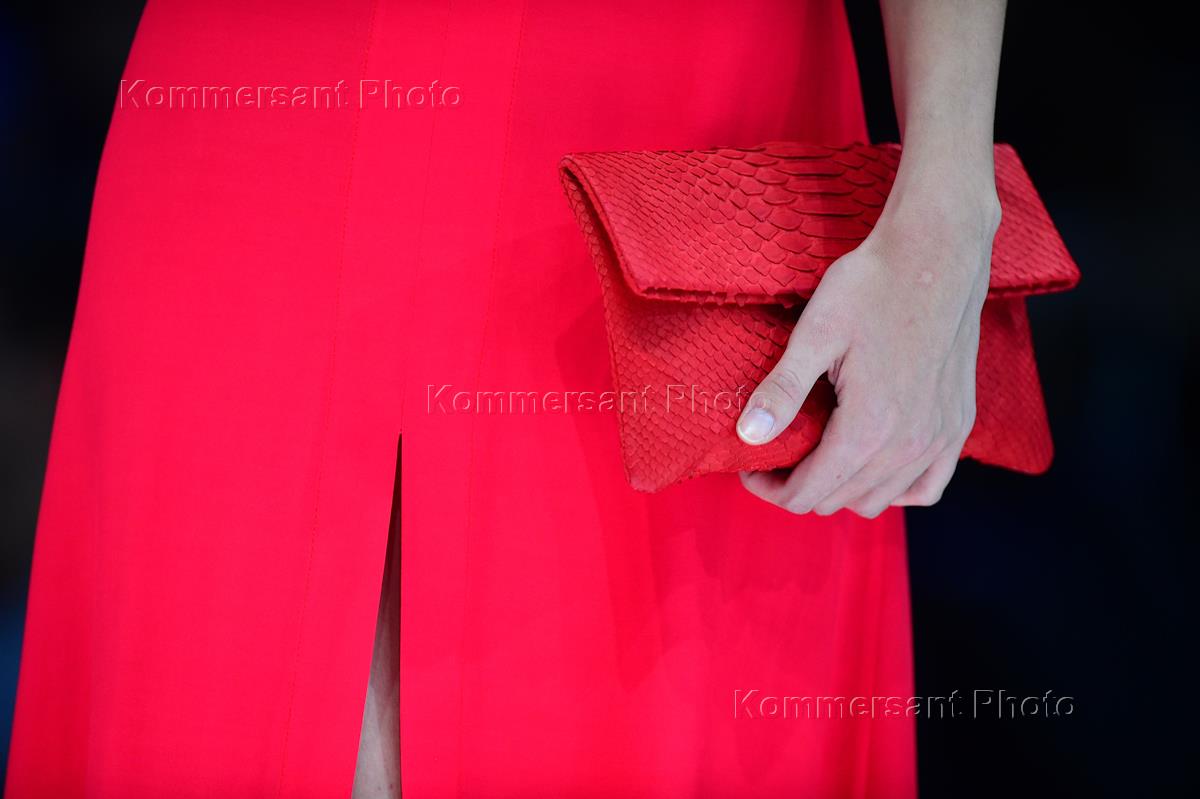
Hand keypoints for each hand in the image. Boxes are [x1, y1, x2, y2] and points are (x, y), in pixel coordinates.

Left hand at [736, 169, 1000, 516]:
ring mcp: (941, 438)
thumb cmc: (874, 285)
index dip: (771, 489)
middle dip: (800, 488)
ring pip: (879, 500)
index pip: (809, 493)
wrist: (938, 251)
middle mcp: (910, 444)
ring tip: (817, 457)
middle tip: (776, 457)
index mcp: (869, 427)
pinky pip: (926, 487)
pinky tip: (872, 464)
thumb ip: (783, 391)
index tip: (751, 467)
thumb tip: (748, 436)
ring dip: (842, 489)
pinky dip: (895, 486)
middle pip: (839, 500)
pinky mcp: (959, 424)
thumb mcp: (816, 333)